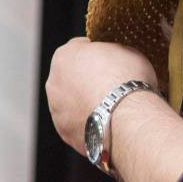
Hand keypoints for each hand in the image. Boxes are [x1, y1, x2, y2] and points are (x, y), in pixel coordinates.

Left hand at [45, 37, 157, 153]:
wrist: (128, 117)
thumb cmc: (127, 80)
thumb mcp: (126, 49)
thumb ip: (111, 51)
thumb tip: (113, 57)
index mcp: (65, 55)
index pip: (81, 49)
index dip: (100, 55)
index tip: (113, 62)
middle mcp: (54, 82)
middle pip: (72, 78)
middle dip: (89, 81)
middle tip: (114, 86)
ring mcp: (57, 110)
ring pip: (73, 104)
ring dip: (88, 104)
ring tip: (114, 108)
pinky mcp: (66, 132)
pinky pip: (80, 125)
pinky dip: (92, 124)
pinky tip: (110, 123)